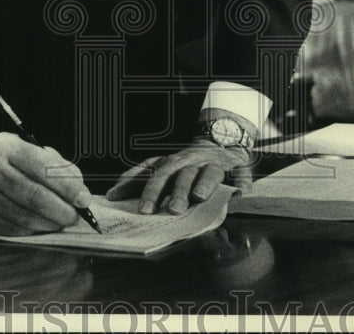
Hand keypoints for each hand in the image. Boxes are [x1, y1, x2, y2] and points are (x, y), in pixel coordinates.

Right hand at [0, 133, 91, 235]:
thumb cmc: (8, 162)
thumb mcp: (30, 151)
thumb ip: (57, 166)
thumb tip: (79, 190)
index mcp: (5, 147)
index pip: (41, 166)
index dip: (66, 185)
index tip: (83, 199)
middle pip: (32, 195)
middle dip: (60, 209)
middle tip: (76, 216)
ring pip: (22, 216)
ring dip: (48, 223)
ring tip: (61, 222)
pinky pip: (11, 228)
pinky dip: (31, 230)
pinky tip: (41, 226)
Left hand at [106, 139, 252, 214]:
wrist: (218, 143)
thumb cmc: (185, 164)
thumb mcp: (160, 167)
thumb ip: (137, 179)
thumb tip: (112, 195)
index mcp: (171, 163)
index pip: (155, 173)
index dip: (147, 189)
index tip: (141, 208)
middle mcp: (191, 162)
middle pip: (181, 174)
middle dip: (176, 191)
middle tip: (171, 210)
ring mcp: (214, 164)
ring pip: (208, 173)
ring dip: (204, 184)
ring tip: (200, 197)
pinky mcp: (236, 167)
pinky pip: (240, 174)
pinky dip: (241, 183)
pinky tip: (240, 193)